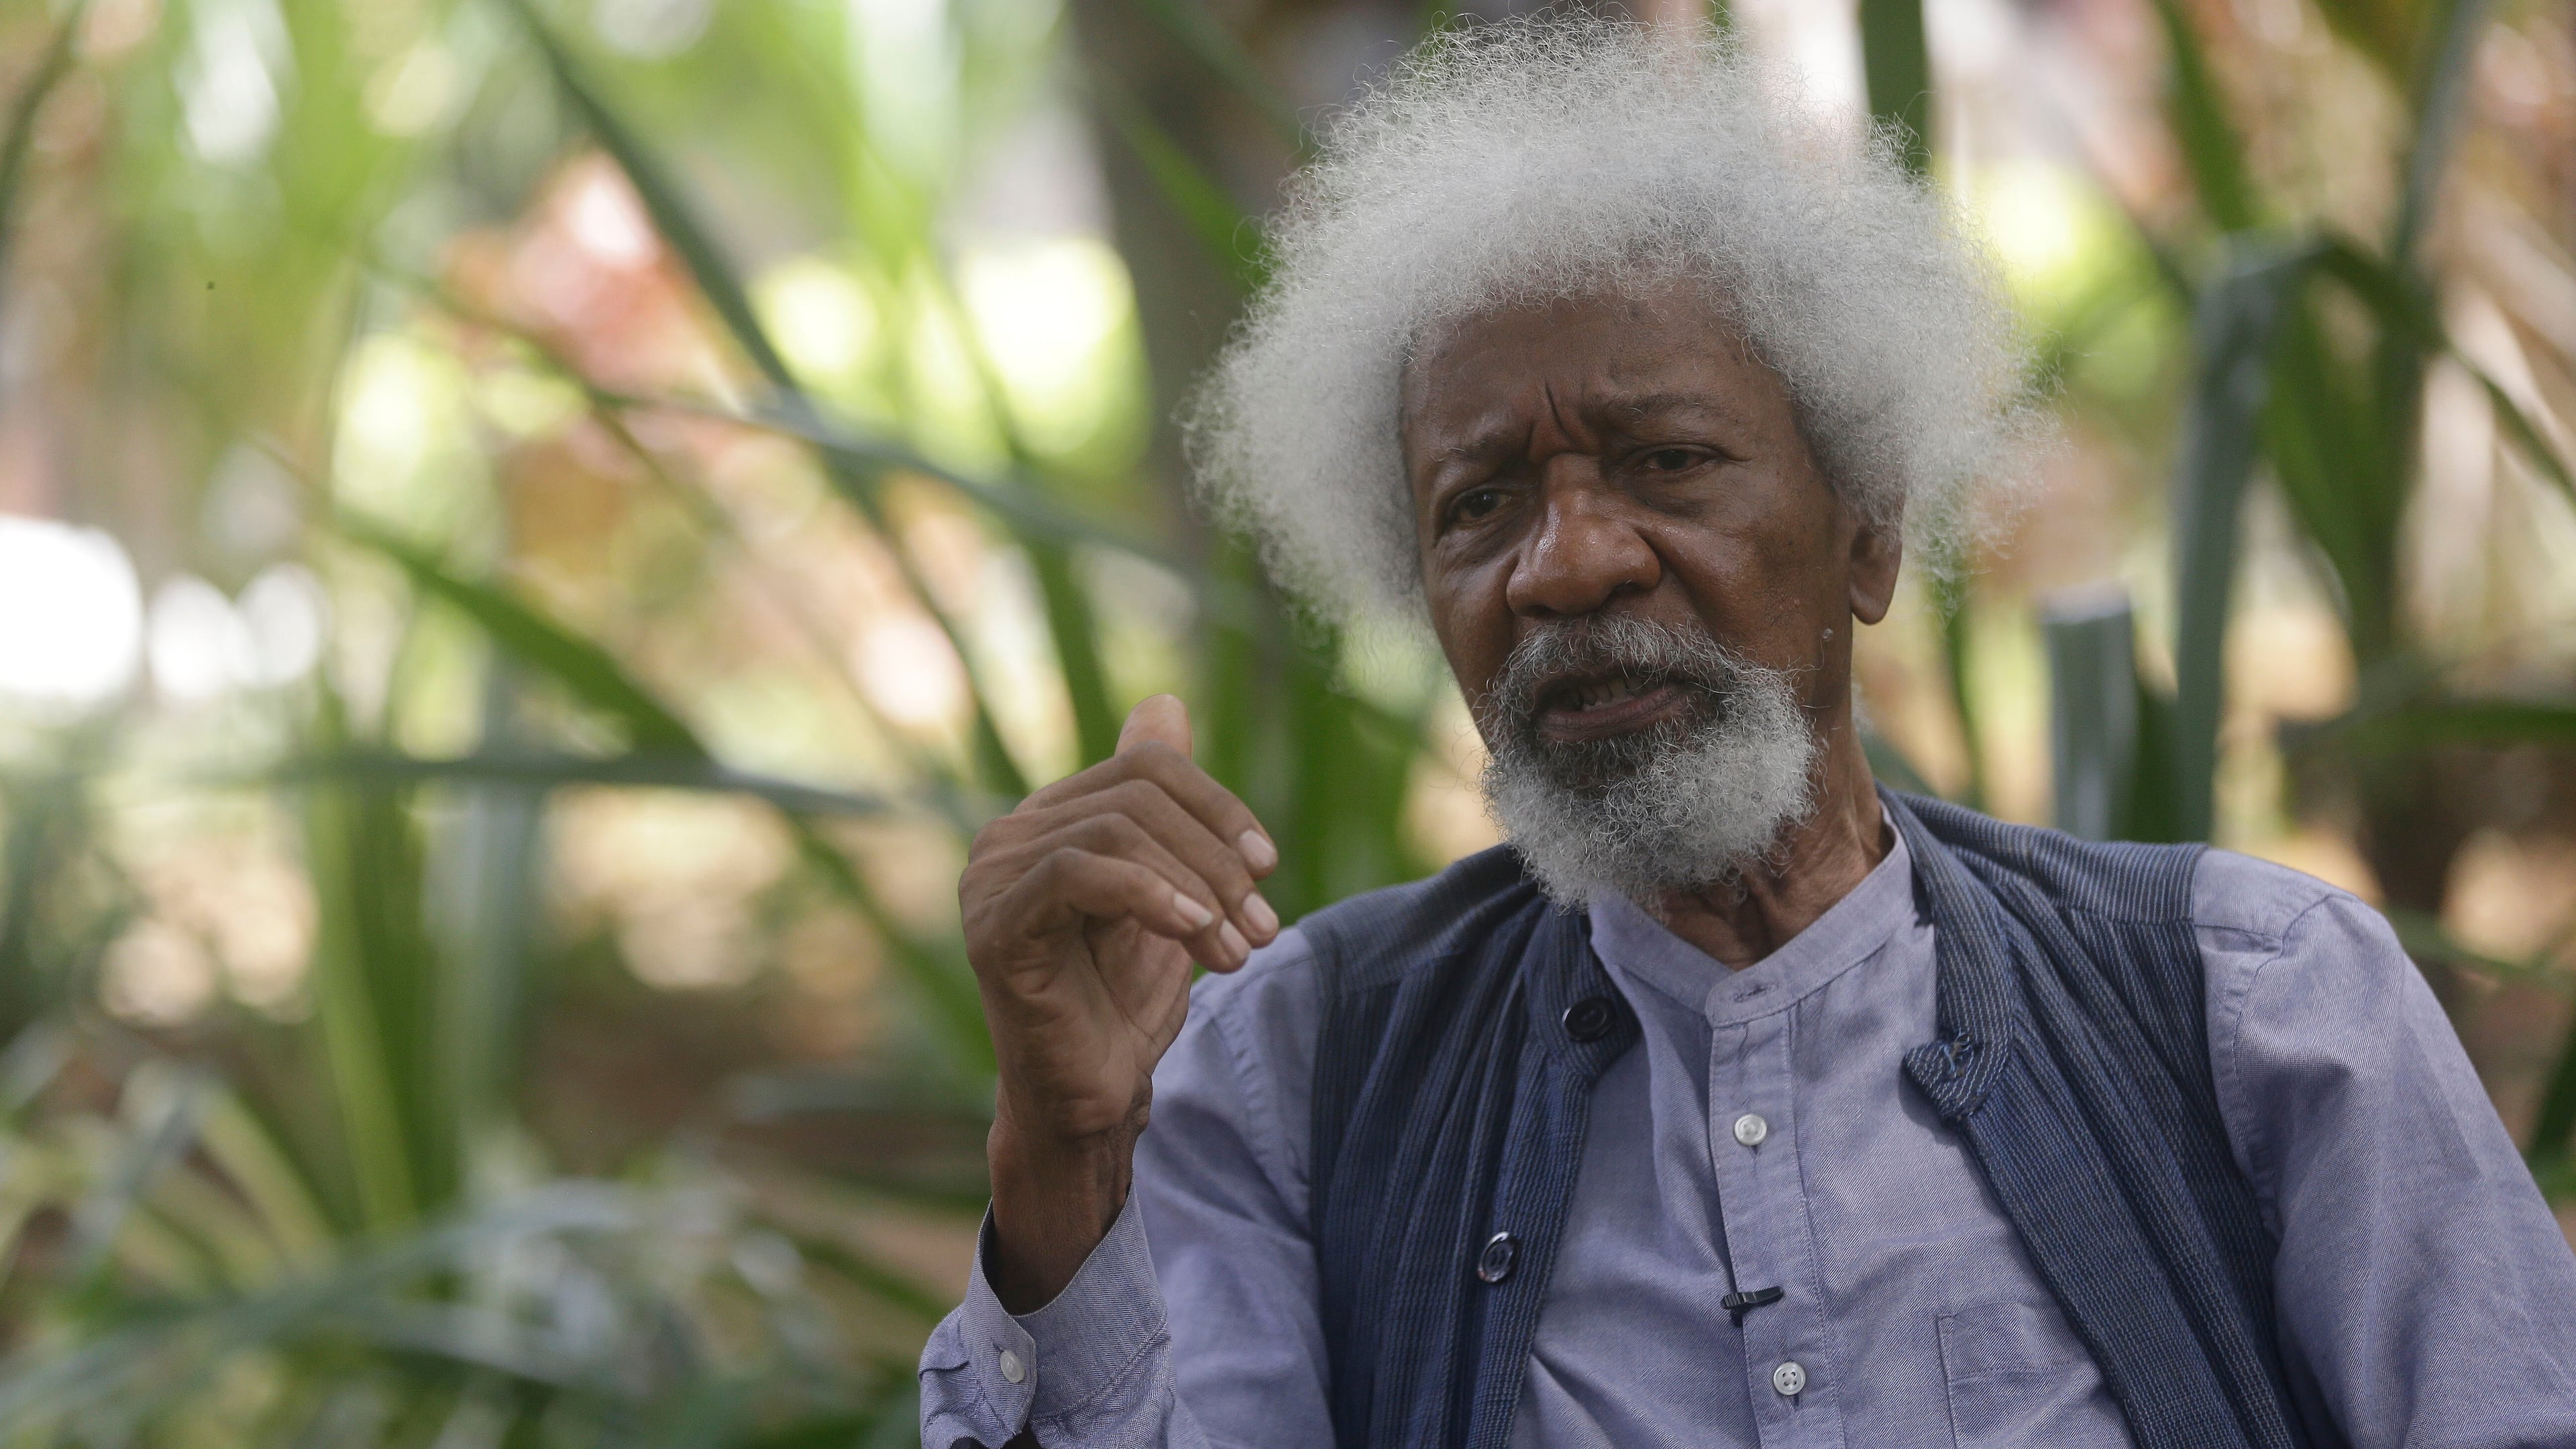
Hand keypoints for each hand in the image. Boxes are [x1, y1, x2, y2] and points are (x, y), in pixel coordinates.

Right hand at [959, 694, 1278, 1307]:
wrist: (1090, 1096)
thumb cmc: (1123, 1000)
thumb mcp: (1167, 889)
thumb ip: (1162, 805)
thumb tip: (1165, 703)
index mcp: (1050, 820)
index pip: (1146, 767)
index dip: (1217, 806)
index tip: (1268, 869)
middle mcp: (1008, 837)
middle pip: (1138, 795)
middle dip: (1215, 858)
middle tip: (1263, 928)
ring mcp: (992, 879)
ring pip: (1116, 830)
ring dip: (1196, 888)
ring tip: (1238, 950)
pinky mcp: (993, 926)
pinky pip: (1078, 873)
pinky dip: (1149, 895)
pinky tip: (1193, 935)